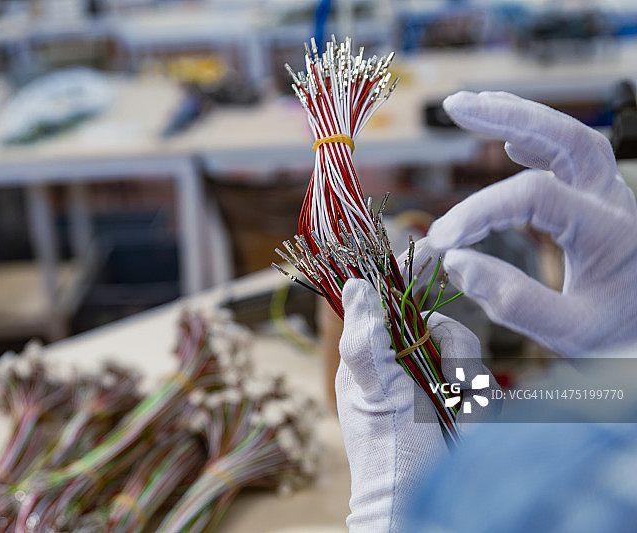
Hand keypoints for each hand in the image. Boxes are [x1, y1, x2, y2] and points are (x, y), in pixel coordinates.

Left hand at [337, 279, 497, 531]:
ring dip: (469, 381)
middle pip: (442, 326)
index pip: (391, 304)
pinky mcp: (464, 403)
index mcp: (374, 357)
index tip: (429, 251)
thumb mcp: (372, 388)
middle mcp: (405, 365)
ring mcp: (436, 385)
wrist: (421, 499)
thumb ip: (365, 336)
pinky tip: (470, 421)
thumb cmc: (388, 451)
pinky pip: (483, 385)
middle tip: (452, 380)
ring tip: (461, 409)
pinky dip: (481, 403)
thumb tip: (357, 284)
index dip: (408, 278)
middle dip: (454, 351)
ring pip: (467, 354)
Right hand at [427, 91, 636, 356]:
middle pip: (566, 137)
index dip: (479, 211)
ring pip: (569, 137)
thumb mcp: (571, 333)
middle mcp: (615, 200)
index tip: (440, 242)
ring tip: (469, 107)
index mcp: (610, 230)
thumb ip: (513, 301)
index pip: (533, 197)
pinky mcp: (603, 201)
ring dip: (519, 117)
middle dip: (508, 115)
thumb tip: (456, 262)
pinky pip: (572, 157)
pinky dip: (538, 142)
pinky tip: (508, 143)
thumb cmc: (624, 336)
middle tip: (455, 106)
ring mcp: (612, 195)